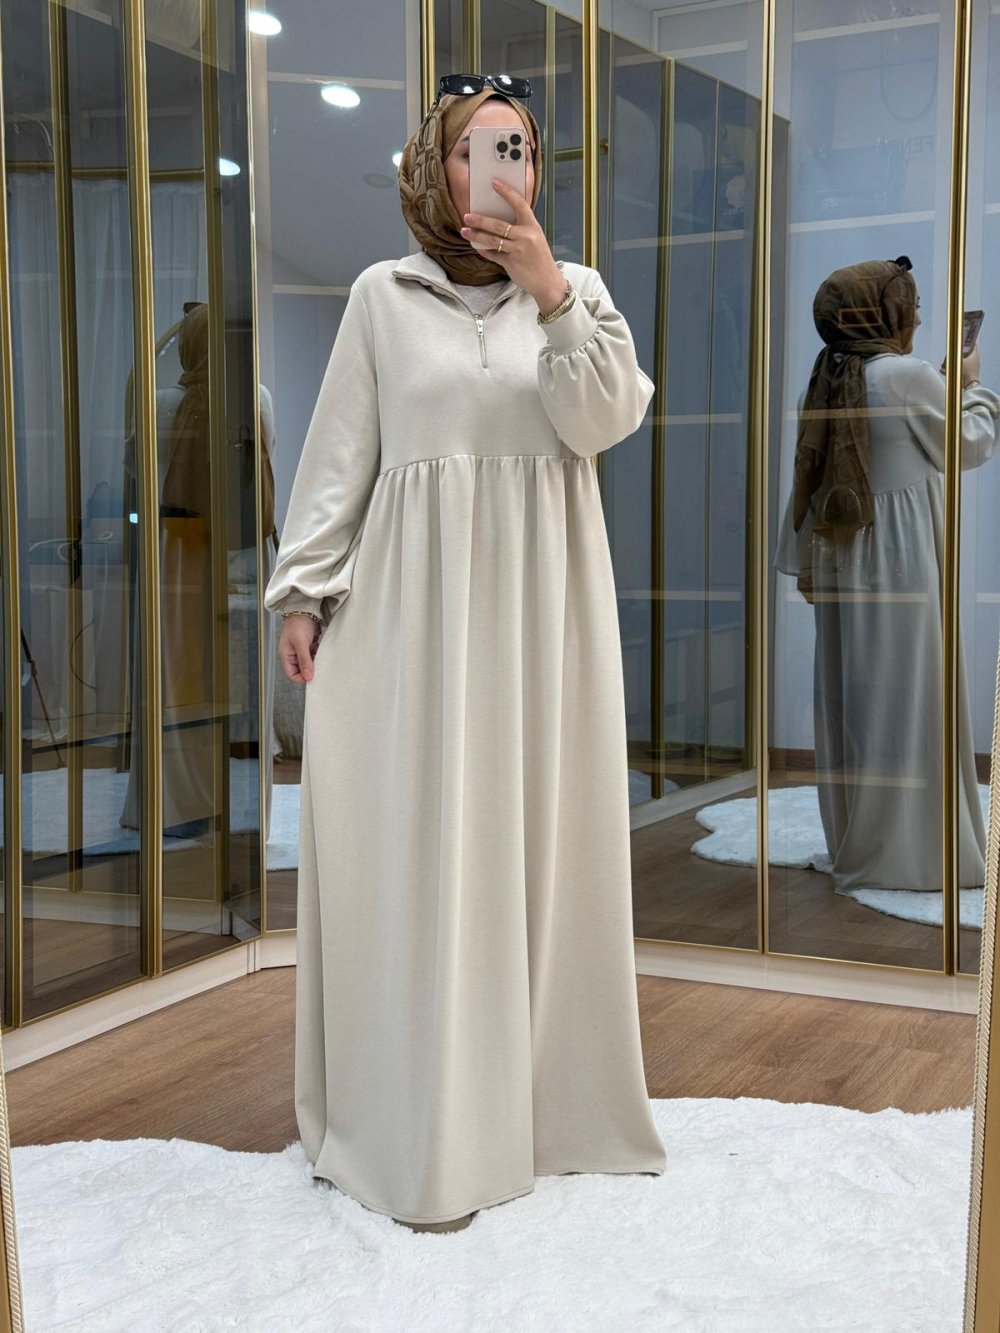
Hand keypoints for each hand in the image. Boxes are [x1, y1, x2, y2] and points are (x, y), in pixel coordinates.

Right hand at [279, 615, 320, 683]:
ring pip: (308, 664)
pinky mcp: (308, 647)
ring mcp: (300, 652)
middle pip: (301, 671)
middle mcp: (292, 656)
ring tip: (317, 652)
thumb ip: (304, 660)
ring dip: (314, 661)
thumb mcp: (301, 643)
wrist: (305, 609)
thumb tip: (308, 677)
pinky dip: (317, 654)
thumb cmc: (298, 624)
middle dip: (310, 669)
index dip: (302, 678)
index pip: (292, 676)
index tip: (313, 675)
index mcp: (286, 656)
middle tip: (318, 664)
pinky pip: (313, 657)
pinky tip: (318, 647)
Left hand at [461, 179, 565, 314]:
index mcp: (533, 226)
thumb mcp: (535, 238)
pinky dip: (484, 251)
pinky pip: (493, 255)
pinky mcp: (511, 264)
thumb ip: (521, 229)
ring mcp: (518, 250)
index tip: (494, 183)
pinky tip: (477, 247)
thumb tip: (499, 221)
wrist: (547, 281)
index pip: (519, 204)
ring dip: (476, 235)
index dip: (507, 192)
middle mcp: (526, 236)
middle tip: (467, 216)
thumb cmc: (539, 258)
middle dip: (480, 220)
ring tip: (465, 231)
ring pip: (492, 240)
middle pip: (498, 225)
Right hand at [939, 344, 981, 384]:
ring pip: (960, 363)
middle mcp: (974, 361)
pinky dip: (950, 370)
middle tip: (950, 353)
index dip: (969, 341)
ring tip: (943, 364)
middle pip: (965, 354)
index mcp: (975, 355)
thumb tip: (951, 349)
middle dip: (956, 354)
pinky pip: (957, 370)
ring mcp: (970, 368)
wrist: (968, 385)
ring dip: (952, 363)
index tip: (963, 339)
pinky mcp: (966, 375)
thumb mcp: (959, 360)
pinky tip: (942, 370)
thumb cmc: (966, 371)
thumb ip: (955, 354)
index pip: (974, 345)